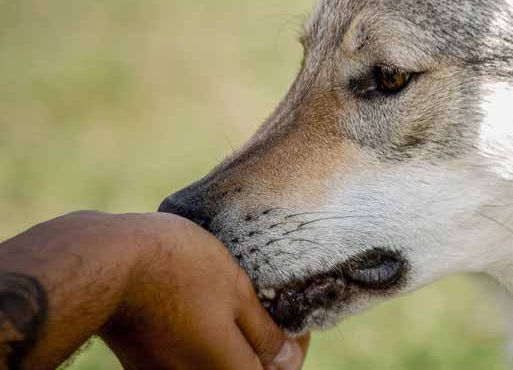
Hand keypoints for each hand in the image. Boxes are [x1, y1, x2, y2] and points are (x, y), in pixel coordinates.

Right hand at [100, 212, 308, 369]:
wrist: (107, 264)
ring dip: (231, 342)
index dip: (292, 344)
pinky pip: (186, 360)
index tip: (292, 315)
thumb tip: (286, 359)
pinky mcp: (141, 364)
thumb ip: (262, 332)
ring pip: (214, 366)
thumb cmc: (178, 271)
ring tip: (236, 302)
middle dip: (262, 345)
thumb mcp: (235, 293)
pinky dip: (202, 341)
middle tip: (269, 306)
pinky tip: (202, 306)